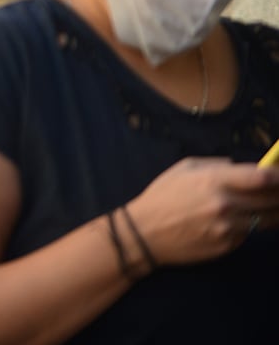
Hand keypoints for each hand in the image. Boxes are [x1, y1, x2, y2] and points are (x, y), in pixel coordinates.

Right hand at [127, 157, 278, 265]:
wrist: (145, 234)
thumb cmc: (162, 196)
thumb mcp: (184, 169)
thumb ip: (217, 165)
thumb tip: (246, 168)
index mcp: (214, 181)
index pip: (263, 178)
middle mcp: (226, 205)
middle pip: (272, 199)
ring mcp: (229, 228)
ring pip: (267, 219)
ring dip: (271, 212)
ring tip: (268, 206)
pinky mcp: (229, 246)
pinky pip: (249, 233)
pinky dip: (248, 226)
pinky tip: (235, 222)